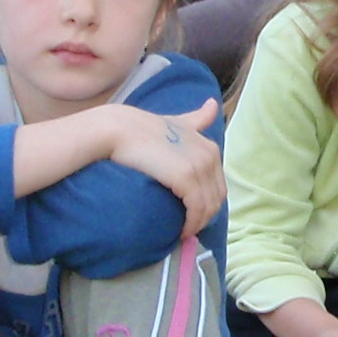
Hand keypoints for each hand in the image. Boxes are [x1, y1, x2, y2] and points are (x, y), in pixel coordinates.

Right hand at [103, 98, 225, 235]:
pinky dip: (192, 223)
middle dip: (205, 216)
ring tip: (183, 233)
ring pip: (208, 206)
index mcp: (209, 147)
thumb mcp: (177, 121)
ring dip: (198, 223)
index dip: (208, 202)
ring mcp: (199, 166)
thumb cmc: (143, 128)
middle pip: (216, 197)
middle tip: (187, 228)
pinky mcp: (187, 178)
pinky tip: (181, 231)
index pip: (218, 184)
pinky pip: (197, 208)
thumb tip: (213, 103)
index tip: (194, 215)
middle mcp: (209, 155)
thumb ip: (196, 118)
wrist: (119, 129)